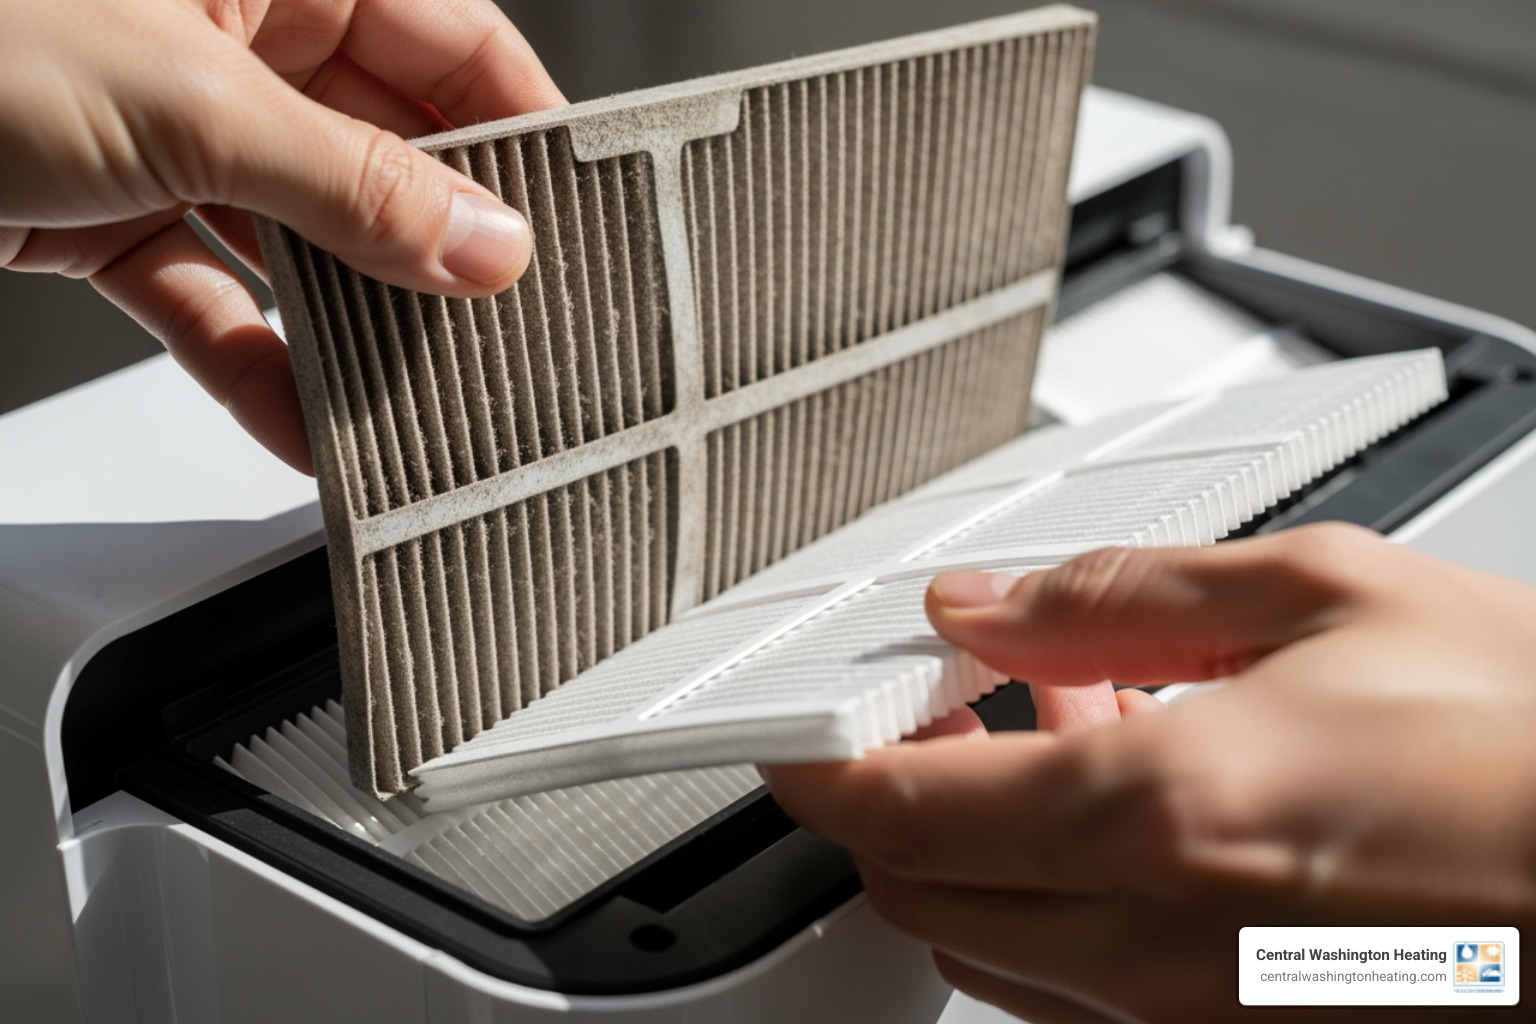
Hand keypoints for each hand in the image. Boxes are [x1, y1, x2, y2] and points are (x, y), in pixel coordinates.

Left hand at [0, 0, 563, 470]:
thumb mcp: (190, 101)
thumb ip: (355, 184)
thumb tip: (488, 245)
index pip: (456, 42)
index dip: (523, 133)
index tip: (573, 225)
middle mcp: (236, 36)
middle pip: (386, 153)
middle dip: (437, 252)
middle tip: (503, 335)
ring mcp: (174, 126)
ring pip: (304, 239)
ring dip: (350, 326)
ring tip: (417, 400)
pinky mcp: (112, 208)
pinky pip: (213, 293)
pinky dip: (254, 362)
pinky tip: (306, 423)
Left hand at [764, 523, 1535, 1022]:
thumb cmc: (1535, 744)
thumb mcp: (1324, 596)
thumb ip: (1118, 592)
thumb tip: (987, 601)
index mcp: (1161, 811)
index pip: (896, 814)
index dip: (819, 769)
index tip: (803, 732)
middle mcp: (1160, 942)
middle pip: (921, 896)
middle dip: (898, 804)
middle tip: (946, 710)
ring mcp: (1196, 1019)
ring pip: (992, 954)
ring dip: (979, 852)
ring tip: (1057, 740)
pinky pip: (1083, 994)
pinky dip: (1058, 907)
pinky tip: (1131, 821)